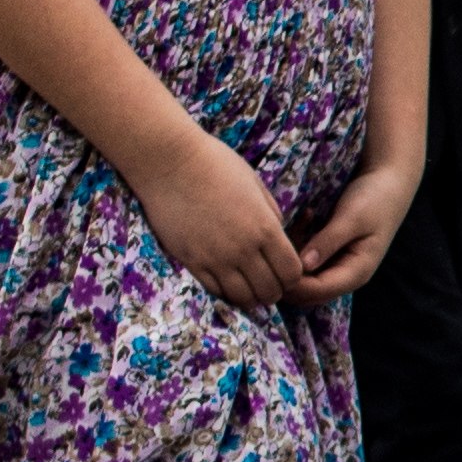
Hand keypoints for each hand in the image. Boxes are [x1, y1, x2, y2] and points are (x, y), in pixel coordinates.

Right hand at [125, 128, 305, 308]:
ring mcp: (216, 258)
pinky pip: (215, 291)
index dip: (293, 277)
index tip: (285, 270)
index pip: (292, 272)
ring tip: (247, 285)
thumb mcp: (255, 184)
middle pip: (270, 291)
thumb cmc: (215, 164)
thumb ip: (270, 214)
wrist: (169, 162)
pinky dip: (225, 292)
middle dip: (274, 290)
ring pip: (243, 298)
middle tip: (267, 282)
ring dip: (250, 296)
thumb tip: (278, 234)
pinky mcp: (192, 261)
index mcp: (265, 227)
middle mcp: (244, 248)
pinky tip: (225, 280)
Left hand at [287, 155, 421, 303]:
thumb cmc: (375, 199)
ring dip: (291, 257)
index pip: (318, 291)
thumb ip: (328, 242)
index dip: (293, 282)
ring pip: (303, 278)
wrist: (390, 182)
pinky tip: (304, 218)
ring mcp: (336, 266)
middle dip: (288, 273)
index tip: (274, 258)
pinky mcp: (329, 254)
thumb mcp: (352, 218)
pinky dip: (297, 245)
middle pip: (307, 292)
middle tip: (278, 241)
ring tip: (298, 222)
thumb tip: (302, 265)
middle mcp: (344, 275)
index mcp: (356, 272)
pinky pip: (305, 261)